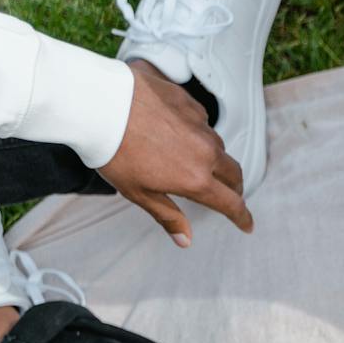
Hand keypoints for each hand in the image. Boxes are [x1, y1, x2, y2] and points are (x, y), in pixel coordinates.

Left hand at [98, 61, 252, 245]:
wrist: (96, 104)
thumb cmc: (113, 150)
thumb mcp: (138, 192)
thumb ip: (167, 215)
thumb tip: (185, 240)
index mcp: (196, 179)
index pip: (231, 203)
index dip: (242, 217)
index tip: (247, 224)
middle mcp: (205, 151)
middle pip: (234, 173)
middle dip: (233, 187)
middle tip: (227, 194)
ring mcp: (198, 124)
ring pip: (217, 146)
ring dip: (213, 157)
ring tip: (193, 159)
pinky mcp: (188, 102)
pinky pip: (201, 121)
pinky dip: (195, 131)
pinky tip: (175, 131)